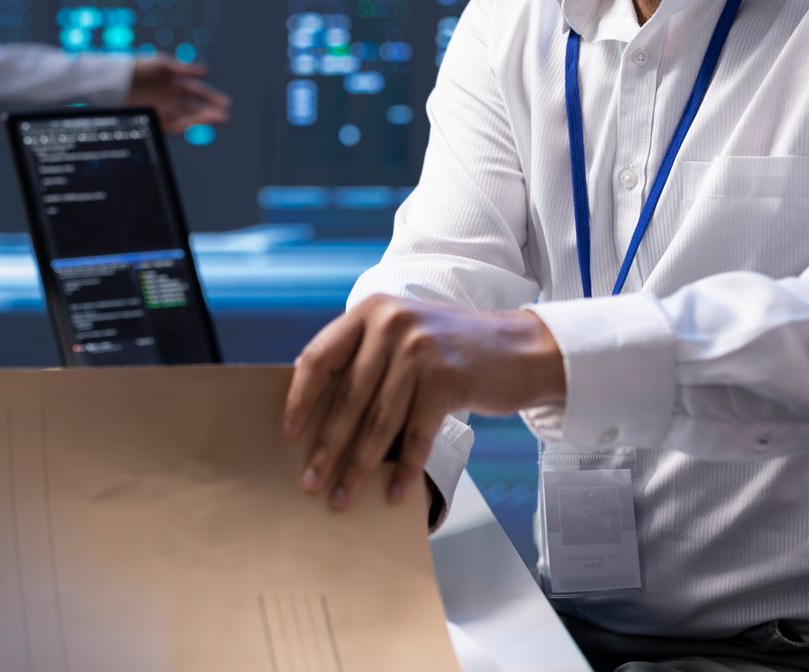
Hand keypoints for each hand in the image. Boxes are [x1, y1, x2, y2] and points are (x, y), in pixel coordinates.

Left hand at [124, 57, 230, 134]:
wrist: (117, 79)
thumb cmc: (139, 68)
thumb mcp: (163, 65)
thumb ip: (184, 69)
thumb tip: (205, 70)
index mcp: (175, 84)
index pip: (198, 92)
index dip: (212, 98)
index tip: (225, 104)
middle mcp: (172, 98)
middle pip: (195, 107)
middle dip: (210, 112)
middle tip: (224, 117)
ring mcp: (165, 109)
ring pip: (188, 117)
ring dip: (202, 120)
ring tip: (215, 121)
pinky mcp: (156, 119)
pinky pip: (175, 124)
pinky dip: (187, 125)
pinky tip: (197, 125)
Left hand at [282, 295, 565, 511]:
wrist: (520, 348)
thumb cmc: (452, 350)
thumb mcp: (403, 335)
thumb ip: (365, 357)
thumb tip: (316, 410)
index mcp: (371, 312)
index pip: (319, 357)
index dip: (300, 398)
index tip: (288, 433)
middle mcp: (391, 324)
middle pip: (347, 398)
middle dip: (326, 447)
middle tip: (310, 482)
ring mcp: (419, 351)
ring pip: (378, 422)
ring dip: (357, 467)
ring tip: (341, 497)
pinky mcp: (446, 380)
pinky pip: (415, 436)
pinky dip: (403, 470)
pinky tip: (391, 493)